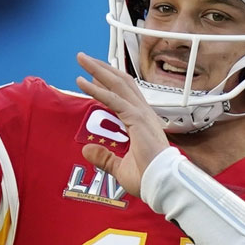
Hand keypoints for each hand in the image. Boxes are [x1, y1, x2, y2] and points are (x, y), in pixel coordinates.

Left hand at [74, 52, 169, 196]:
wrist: (163, 186)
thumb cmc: (149, 179)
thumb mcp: (121, 168)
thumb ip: (105, 158)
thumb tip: (86, 149)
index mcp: (143, 122)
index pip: (125, 94)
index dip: (109, 82)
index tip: (93, 75)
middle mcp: (144, 114)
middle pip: (121, 82)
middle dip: (102, 68)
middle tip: (84, 58)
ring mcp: (142, 115)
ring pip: (118, 84)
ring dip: (98, 70)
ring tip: (81, 59)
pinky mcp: (137, 120)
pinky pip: (114, 100)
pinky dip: (97, 90)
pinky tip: (82, 82)